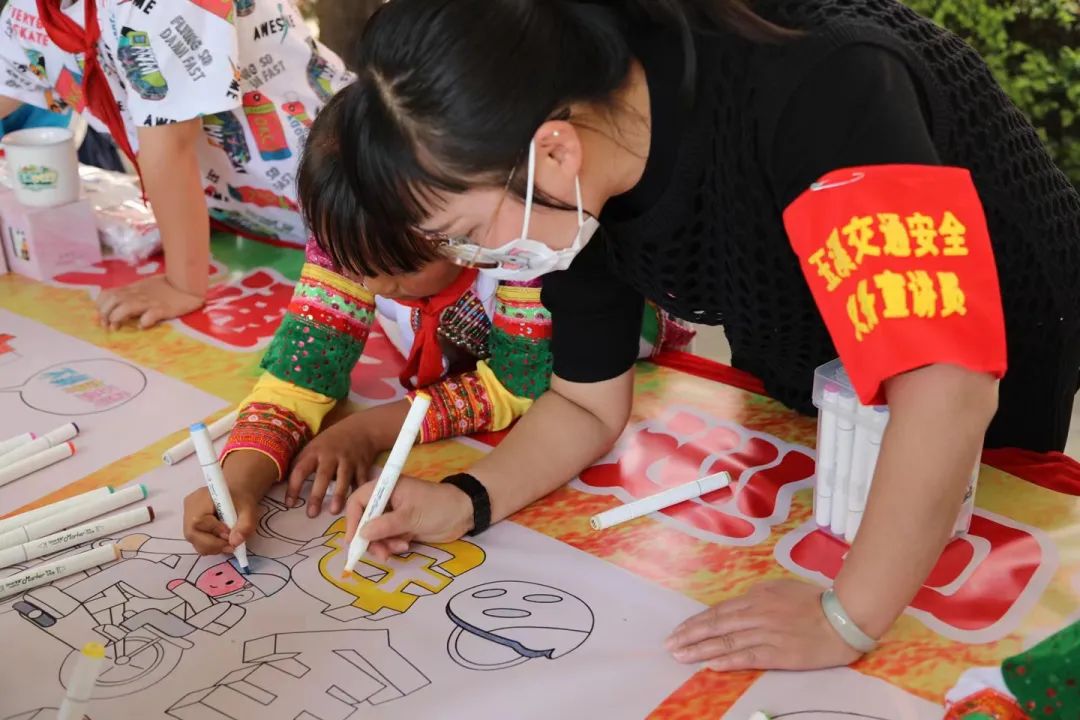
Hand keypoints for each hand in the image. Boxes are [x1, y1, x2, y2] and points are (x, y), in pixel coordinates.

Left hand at [97, 274, 203, 329]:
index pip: (108, 294)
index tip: (102, 318)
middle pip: (112, 300)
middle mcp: (138, 294)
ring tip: (117, 327)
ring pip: (126, 307)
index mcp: (132, 289)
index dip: (101, 306)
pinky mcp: (164, 309)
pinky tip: (143, 326)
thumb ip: (130, 295)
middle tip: (108, 325)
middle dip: (105, 314)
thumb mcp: (144, 288)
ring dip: (117, 318)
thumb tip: (114, 307)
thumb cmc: (166, 287)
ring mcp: (150, 301)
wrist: (187, 284)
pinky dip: (143, 322)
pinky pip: (150, 315)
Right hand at [182, 483, 261, 555]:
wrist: (237, 493)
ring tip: (228, 541)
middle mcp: (189, 508)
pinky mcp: (190, 525)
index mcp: (201, 499)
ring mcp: (187, 517)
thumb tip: (235, 542)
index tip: (231, 534)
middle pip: (192, 535)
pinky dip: (210, 545)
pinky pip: (197, 541)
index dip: (214, 532)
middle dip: (213, 545)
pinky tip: (222, 539)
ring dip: (212, 547)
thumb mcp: (250, 510)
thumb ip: (245, 525)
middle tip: (231, 545)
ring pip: (194, 541)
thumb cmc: (242, 498)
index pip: (199, 521)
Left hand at [287, 415, 378, 516]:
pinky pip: (361, 481)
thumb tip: (282, 480)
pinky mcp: (363, 465)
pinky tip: (356, 503)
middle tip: (311, 514)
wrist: (361, 429)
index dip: (294, 487)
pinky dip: (359, 492)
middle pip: (322, 476)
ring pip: (343, 479)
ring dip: (339, 495)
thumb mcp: (314, 446)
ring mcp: (348, 460)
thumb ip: (302, 462)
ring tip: (333, 511)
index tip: (289, 504)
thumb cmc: (332, 441)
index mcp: (314, 452)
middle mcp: (331, 456)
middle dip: (317, 495)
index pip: (300, 470)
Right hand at [344, 476, 473, 560]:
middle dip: (370, 538)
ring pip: (375, 534)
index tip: (355, 540)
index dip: (352, 520)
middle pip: (364, 521)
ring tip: (400, 547)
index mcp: (386, 488)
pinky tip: (406, 546)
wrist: (464, 514)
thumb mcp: (411, 516)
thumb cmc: (438, 506)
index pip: (358, 501)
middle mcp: (386, 500)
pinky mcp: (401, 528)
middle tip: (381, 553)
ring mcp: (393, 515)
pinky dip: (392, 546)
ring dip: (383, 544)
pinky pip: (387, 539)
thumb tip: (362, 534)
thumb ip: (386, 525)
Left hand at [666, 579, 864, 670]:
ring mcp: (765, 633)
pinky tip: (710, 664)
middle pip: (716, 625)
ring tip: (680, 656)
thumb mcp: (781, 589)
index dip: (696, 622)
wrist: (842, 617)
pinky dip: (726, 660)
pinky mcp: (777, 654)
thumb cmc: (815, 602)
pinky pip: (746, 656)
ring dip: (700, 650)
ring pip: (726, 641)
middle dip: (689, 635)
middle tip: (670, 645)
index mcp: (756, 597)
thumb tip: (740, 606)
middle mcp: (756, 614)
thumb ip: (758, 597)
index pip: (718, 611)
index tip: (679, 630)